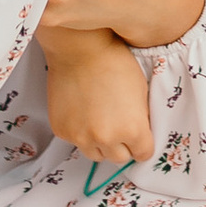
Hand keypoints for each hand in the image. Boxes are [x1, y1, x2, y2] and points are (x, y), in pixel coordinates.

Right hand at [41, 25, 154, 168]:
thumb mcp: (141, 90)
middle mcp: (107, 139)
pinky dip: (79, 131)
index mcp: (133, 130)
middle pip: (119, 158)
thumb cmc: (114, 61)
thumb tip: (140, 134)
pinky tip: (82, 111)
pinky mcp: (62, 130)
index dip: (142, 144)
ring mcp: (81, 137)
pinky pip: (75, 141)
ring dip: (100, 143)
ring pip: (96, 154)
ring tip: (99, 120)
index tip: (139, 136)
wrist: (80, 48)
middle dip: (122, 145)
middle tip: (118, 125)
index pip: (143, 154)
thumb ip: (141, 119)